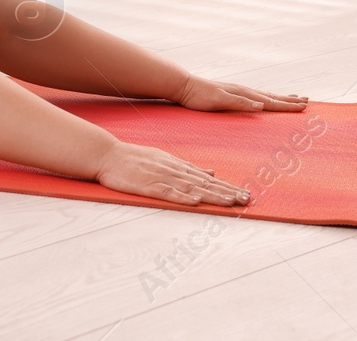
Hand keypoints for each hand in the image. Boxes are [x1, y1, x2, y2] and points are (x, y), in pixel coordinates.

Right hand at [94, 141, 249, 205]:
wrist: (109, 154)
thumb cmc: (135, 159)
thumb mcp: (165, 159)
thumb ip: (188, 168)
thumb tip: (211, 173)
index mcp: (179, 166)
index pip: (208, 179)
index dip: (227, 187)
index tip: (245, 194)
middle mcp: (174, 171)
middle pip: (205, 185)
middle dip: (228, 192)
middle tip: (247, 200)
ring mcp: (162, 178)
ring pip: (192, 189)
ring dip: (212, 196)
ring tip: (231, 202)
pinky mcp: (148, 186)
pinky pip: (168, 193)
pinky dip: (182, 197)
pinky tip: (195, 202)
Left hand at [176, 76, 307, 112]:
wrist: (184, 86)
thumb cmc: (200, 96)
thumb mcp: (220, 101)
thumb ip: (240, 102)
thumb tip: (261, 104)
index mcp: (244, 94)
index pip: (271, 101)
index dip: (288, 105)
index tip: (304, 106)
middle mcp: (244, 91)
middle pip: (272, 97)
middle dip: (289, 101)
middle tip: (307, 101)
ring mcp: (238, 92)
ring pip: (265, 95)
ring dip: (280, 98)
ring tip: (293, 97)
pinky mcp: (232, 94)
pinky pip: (255, 97)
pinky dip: (266, 99)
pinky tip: (265, 101)